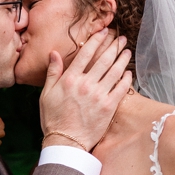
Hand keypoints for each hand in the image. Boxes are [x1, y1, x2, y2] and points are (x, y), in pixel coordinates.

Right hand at [39, 29, 131, 150]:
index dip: (96, 40)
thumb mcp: (46, 94)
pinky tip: (128, 72)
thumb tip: (54, 53)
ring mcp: (99, 95)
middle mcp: (85, 84)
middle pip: (104, 60)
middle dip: (114, 46)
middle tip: (121, 39)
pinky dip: (126, 79)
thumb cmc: (53, 119)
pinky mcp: (108, 107)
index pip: (86, 53)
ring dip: (122, 59)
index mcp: (70, 79)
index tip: (103, 32)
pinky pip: (121, 89)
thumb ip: (53, 72)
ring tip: (127, 51)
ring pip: (114, 72)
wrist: (66, 142)